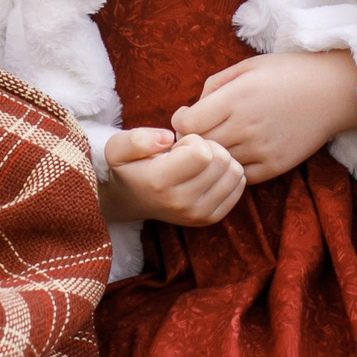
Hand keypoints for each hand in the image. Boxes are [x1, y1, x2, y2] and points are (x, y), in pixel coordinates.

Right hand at [100, 126, 244, 226]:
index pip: (202, 153)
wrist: (131, 200)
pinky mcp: (210, 218)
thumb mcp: (118, 147)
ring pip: (235, 172)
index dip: (193, 139)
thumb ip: (138, 139)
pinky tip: (207, 174)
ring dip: (220, 160)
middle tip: (188, 153)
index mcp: (160, 182)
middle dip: (208, 147)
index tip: (178, 145)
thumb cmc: (128, 167)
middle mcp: (181, 203)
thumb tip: (167, 137)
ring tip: (198, 163)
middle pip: (222, 161)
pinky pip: (239, 186)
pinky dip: (228, 174)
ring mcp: (198, 214)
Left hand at [171, 50, 356, 183]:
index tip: (186, 116)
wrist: (333, 91)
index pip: (187, 124)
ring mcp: (261, 149)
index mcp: (235, 99)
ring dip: (213, 156)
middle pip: (200, 147)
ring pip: (219, 164)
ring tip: (218, 143)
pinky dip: (234, 168)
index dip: (180, 121)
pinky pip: (241, 177)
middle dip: (191, 141)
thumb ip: (214, 85)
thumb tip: (191, 110)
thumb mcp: (247, 66)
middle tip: (196, 133)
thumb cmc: (287, 72)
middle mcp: (245, 127)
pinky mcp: (276, 166)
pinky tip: (239, 153)